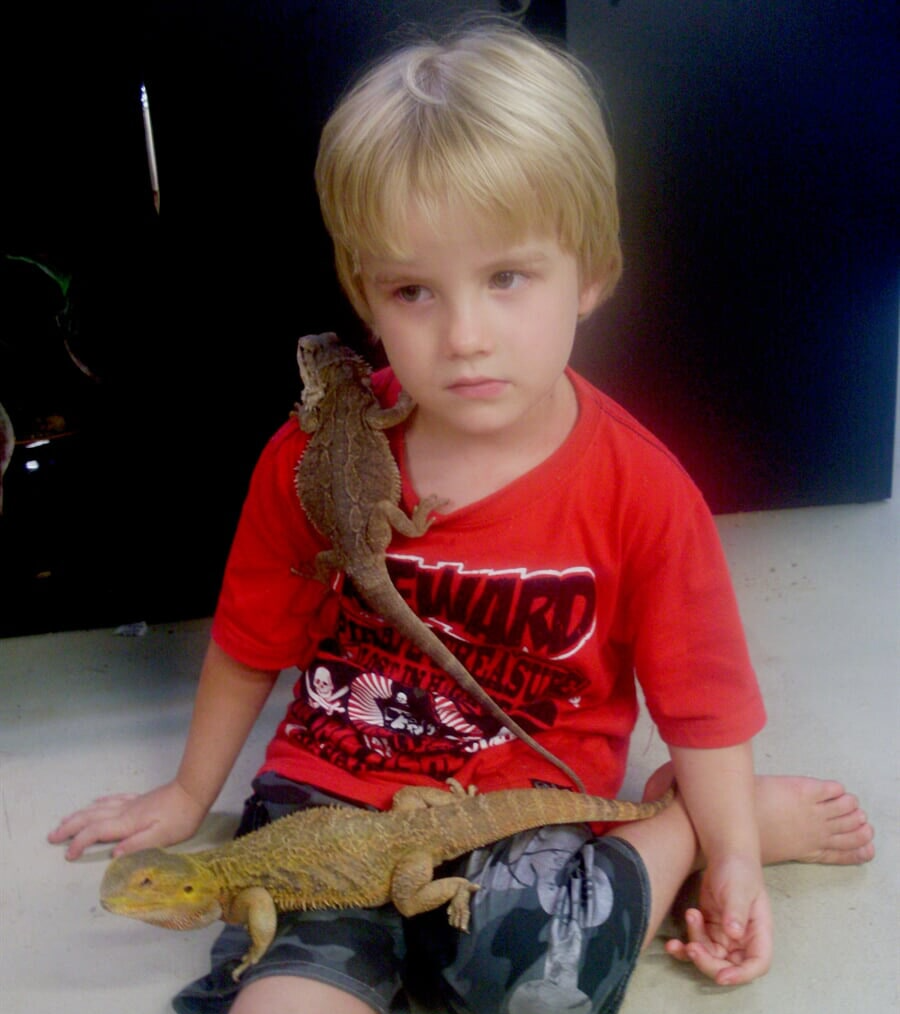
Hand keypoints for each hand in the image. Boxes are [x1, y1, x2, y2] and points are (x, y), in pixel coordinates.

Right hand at [47, 780, 206, 859]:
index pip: (96, 833)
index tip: (68, 856)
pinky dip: (100, 802)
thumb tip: (112, 855)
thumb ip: (136, 845)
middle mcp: (124, 812)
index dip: (79, 843)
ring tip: (64, 821)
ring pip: (98, 807)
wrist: (193, 791)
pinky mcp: (139, 799)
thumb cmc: (181, 818)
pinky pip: (114, 799)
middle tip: (52, 836)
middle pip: (90, 818)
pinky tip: (96, 801)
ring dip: (79, 815)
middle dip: (70, 827)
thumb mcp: (161, 837)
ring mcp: (131, 803)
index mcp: (127, 824)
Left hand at [665, 855, 772, 985]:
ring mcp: (725, 937)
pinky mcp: (709, 931)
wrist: (725, 855)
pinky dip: (684, 947)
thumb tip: (734, 934)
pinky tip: (672, 943)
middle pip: (729, 966)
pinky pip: (697, 946)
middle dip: (709, 963)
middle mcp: (743, 940)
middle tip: (692, 948)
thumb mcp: (738, 889)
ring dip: (693, 950)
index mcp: (759, 932)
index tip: (722, 976)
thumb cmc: (738, 870)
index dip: (741, 975)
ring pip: (709, 958)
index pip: (757, 963)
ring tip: (687, 922)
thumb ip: (736, 912)